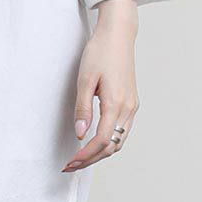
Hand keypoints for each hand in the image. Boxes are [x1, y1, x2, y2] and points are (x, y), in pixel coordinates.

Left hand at [63, 0, 138, 171]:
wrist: (118, 34)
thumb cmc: (100, 52)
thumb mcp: (85, 79)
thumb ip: (83, 108)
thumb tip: (81, 134)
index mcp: (117, 103)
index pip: (102, 141)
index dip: (85, 155)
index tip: (69, 162)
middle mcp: (128, 108)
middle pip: (112, 146)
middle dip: (91, 159)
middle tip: (70, 166)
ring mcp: (132, 106)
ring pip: (119, 141)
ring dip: (100, 153)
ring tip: (80, 159)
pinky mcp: (131, 103)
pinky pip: (122, 131)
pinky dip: (109, 142)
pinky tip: (95, 143)